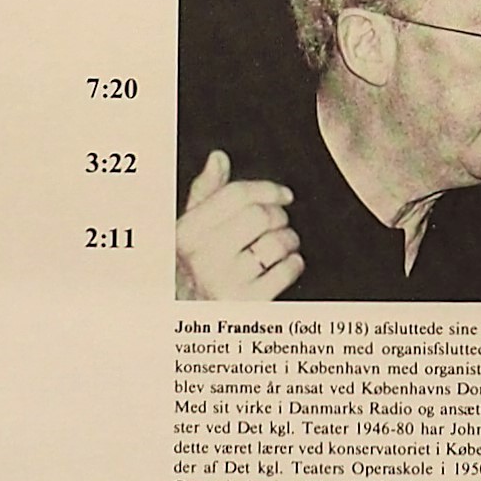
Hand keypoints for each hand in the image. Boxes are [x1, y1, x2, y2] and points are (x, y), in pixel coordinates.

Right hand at [175, 150, 302, 300]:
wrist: (188, 322)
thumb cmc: (194, 271)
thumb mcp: (192, 232)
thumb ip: (206, 194)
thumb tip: (218, 158)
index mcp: (186, 234)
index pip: (235, 195)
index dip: (267, 189)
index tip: (284, 194)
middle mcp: (202, 258)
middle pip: (260, 216)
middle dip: (279, 216)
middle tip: (279, 224)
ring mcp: (224, 283)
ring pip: (277, 243)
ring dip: (289, 240)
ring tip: (282, 246)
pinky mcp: (248, 305)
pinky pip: (287, 270)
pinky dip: (294, 264)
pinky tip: (284, 266)